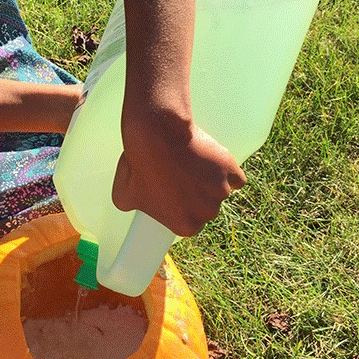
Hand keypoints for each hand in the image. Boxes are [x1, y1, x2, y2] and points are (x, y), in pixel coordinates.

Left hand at [112, 108, 245, 236]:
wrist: (156, 134)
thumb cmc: (140, 164)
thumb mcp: (123, 195)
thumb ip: (134, 206)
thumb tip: (135, 205)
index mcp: (184, 225)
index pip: (188, 223)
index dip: (181, 209)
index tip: (175, 195)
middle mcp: (206, 213)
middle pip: (206, 208)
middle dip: (196, 195)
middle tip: (179, 175)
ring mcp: (221, 192)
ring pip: (220, 190)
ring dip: (210, 180)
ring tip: (190, 163)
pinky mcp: (231, 170)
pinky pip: (235, 177)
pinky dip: (227, 170)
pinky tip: (212, 162)